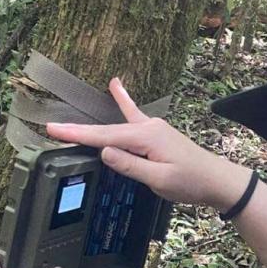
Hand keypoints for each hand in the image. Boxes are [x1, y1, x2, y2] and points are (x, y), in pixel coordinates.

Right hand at [46, 78, 252, 210]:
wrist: (217, 180)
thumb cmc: (191, 182)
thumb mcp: (160, 180)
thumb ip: (132, 166)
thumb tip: (105, 152)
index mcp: (146, 138)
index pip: (104, 138)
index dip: (77, 135)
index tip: (52, 131)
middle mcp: (148, 128)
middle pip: (107, 130)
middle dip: (78, 130)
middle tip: (50, 128)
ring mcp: (153, 128)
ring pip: (117, 124)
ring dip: (94, 121)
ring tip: (69, 116)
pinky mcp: (156, 133)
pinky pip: (134, 115)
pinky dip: (124, 100)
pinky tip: (116, 85)